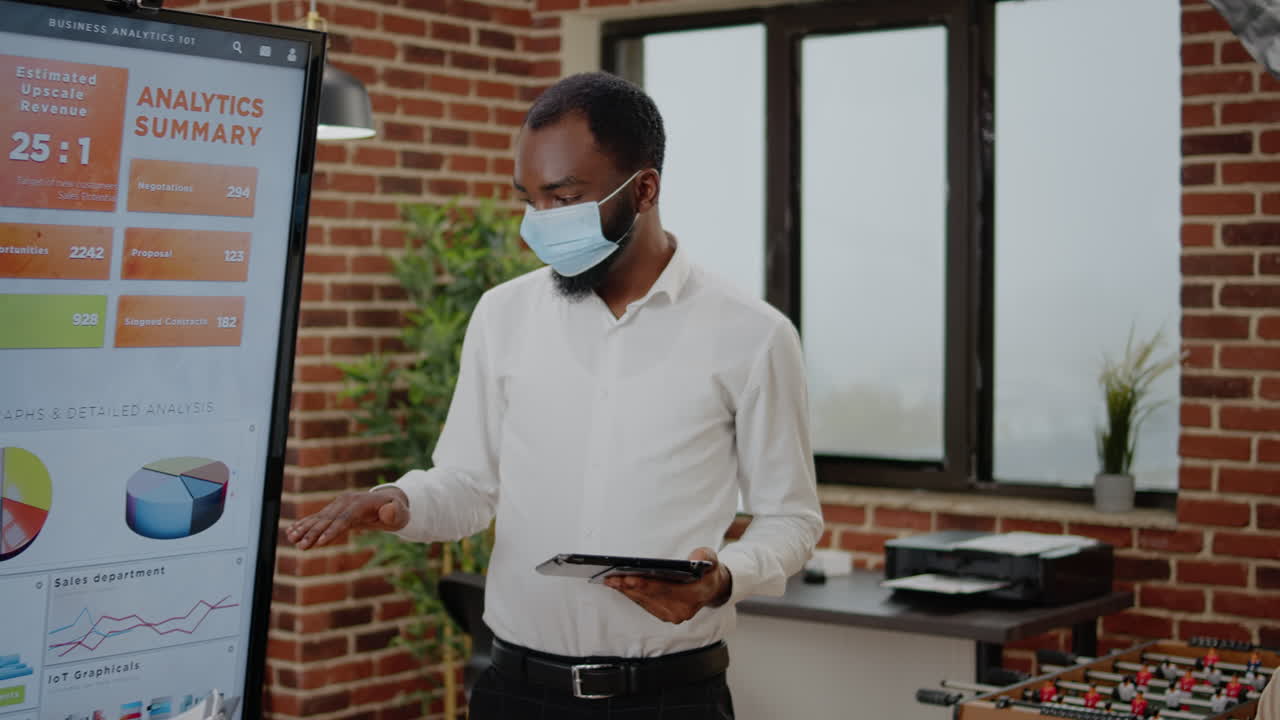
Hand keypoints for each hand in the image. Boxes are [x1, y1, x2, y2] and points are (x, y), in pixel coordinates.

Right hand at [286, 488, 409, 549]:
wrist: (390, 502)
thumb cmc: (397, 512)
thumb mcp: (401, 514)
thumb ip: (395, 513)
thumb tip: (388, 510)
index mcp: (361, 504)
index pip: (344, 519)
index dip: (332, 531)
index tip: (319, 543)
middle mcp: (347, 502)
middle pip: (328, 519)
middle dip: (313, 533)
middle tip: (301, 547)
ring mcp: (339, 504)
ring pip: (320, 518)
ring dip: (305, 529)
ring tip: (291, 539)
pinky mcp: (335, 510)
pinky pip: (318, 518)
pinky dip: (305, 524)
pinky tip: (292, 531)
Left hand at [604, 547, 731, 623]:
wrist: (711, 588)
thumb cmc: (707, 571)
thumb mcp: (711, 558)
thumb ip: (704, 556)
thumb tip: (693, 560)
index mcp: (695, 595)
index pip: (665, 589)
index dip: (645, 584)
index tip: (628, 578)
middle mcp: (682, 609)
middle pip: (650, 596)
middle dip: (629, 587)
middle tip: (612, 578)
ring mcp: (673, 614)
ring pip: (645, 602)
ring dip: (627, 591)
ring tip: (611, 580)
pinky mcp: (664, 615)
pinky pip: (644, 605)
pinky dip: (632, 595)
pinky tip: (620, 586)